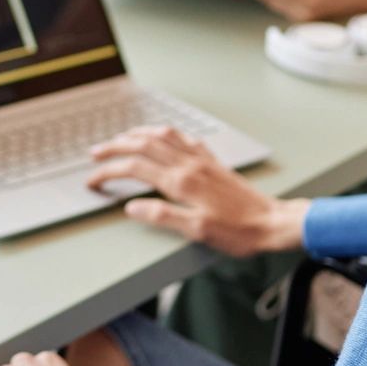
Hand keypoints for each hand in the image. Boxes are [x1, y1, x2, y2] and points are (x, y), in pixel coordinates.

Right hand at [87, 126, 307, 256]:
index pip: (134, 169)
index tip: (93, 181)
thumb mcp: (197, 231)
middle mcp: (189, 165)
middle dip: (115, 147)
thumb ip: (163, 217)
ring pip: (163, 136)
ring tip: (122, 138)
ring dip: (138, 134)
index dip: (109, 172)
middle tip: (96, 153)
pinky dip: (166, 133)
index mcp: (181, 183)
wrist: (272, 222)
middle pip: (143, 146)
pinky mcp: (213, 162)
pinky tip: (163, 136)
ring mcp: (202, 161)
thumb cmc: (238, 232)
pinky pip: (185, 138)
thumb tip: (133, 207)